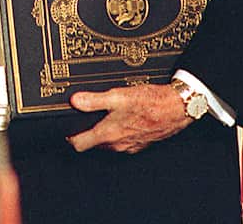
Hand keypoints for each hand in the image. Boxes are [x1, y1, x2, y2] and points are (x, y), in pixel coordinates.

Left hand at [66, 83, 191, 153]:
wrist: (176, 108)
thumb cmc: (150, 103)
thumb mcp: (118, 96)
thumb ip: (94, 99)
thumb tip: (74, 101)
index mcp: (108, 134)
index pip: (79, 144)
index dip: (70, 137)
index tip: (66, 129)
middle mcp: (117, 144)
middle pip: (93, 143)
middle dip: (87, 132)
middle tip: (84, 118)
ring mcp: (129, 145)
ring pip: (109, 142)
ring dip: (104, 132)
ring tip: (105, 115)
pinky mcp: (140, 143)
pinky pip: (123, 140)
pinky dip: (119, 132)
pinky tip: (124, 118)